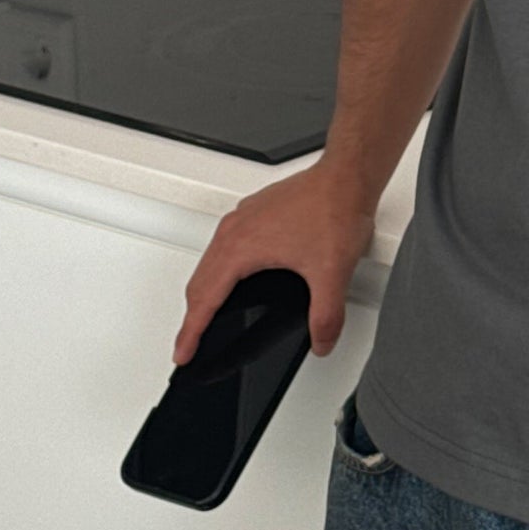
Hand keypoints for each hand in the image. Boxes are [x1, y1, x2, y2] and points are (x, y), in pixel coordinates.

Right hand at [172, 160, 379, 366]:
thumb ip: (326, 315)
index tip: (182, 353)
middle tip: (189, 343)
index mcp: (241, 248)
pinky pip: (222, 246)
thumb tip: (321, 341)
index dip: (190, 333)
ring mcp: (242, 219)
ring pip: (208, 262)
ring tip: (203, 316)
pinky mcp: (254, 213)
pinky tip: (232, 276)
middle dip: (191, 317)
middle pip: (199, 283)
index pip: (205, 301)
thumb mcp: (331, 272)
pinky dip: (217, 269)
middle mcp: (235, 231)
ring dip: (202, 292)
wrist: (346, 176)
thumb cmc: (335, 208)